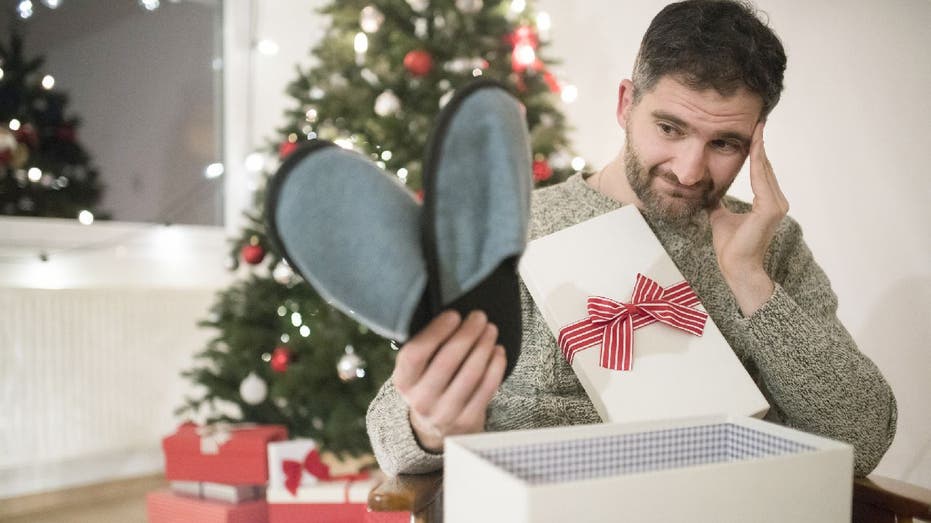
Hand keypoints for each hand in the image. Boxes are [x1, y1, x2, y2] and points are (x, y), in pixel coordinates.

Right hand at [392, 310, 505, 451]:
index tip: (453, 314)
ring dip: (484, 347)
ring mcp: (444, 414)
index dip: (436, 332)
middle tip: (479, 317)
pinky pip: (486, 389)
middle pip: (447, 361)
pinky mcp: (467, 421)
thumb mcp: (417, 370)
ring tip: (491, 330)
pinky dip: (496, 367)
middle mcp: (420, 400)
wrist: (435, 429)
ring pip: (470, 374)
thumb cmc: (429, 384)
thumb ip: (427, 347)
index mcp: (403, 381)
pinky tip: (498, 351)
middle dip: (467, 334)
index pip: (415, 353)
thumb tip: (453, 315)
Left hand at [709, 122, 788, 315]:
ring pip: (764, 171)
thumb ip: (717, 201)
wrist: (735, 266)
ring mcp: (776, 205)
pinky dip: (758, 163)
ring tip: (757, 128)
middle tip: (758, 120)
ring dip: (760, 149)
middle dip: (760, 144)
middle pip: (765, 167)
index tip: (753, 132)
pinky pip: (762, 180)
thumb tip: (707, 190)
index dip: (756, 151)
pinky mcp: (771, 210)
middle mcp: (776, 201)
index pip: (760, 171)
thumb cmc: (730, 246)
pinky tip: (754, 147)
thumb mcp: (719, 216)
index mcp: (766, 203)